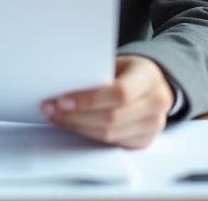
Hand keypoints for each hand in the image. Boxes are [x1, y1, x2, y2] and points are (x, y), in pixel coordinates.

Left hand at [41, 56, 174, 148]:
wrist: (156, 83)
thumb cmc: (130, 70)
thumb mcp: (119, 63)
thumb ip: (98, 74)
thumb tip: (62, 86)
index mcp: (148, 77)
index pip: (119, 93)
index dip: (89, 100)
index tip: (61, 100)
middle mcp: (156, 102)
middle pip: (112, 118)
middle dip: (76, 116)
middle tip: (50, 109)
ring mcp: (153, 125)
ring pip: (109, 135)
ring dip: (78, 128)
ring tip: (56, 117)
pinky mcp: (145, 140)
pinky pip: (112, 143)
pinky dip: (89, 135)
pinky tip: (73, 126)